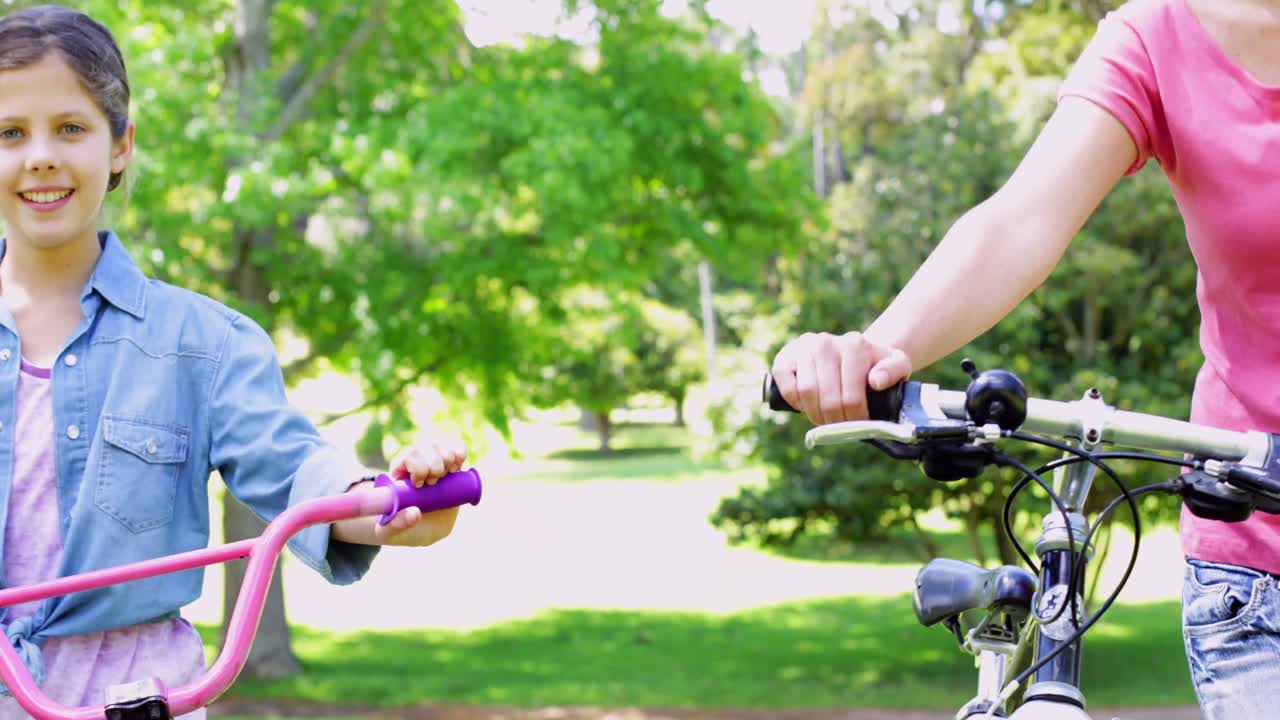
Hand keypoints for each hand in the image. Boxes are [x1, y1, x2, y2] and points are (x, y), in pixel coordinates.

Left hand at [373, 436, 467, 546]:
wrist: (423, 531)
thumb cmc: (403, 530)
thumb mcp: (391, 532)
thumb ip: (397, 524)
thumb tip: (415, 513)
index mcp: (398, 473)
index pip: (407, 455)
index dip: (417, 466)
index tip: (419, 485)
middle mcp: (415, 463)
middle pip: (426, 447)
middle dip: (434, 465)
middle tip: (433, 484)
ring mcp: (434, 462)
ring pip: (441, 446)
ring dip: (447, 459)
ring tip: (446, 476)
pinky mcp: (450, 465)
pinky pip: (457, 447)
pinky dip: (460, 453)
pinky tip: (458, 468)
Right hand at [770, 331, 911, 424]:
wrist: (850, 351)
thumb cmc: (875, 364)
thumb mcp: (896, 364)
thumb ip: (895, 370)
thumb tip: (875, 381)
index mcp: (854, 344)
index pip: (851, 397)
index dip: (855, 420)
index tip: (859, 425)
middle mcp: (826, 342)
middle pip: (828, 399)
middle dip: (836, 421)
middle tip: (842, 427)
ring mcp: (803, 348)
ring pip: (807, 394)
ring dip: (816, 415)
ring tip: (826, 419)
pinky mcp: (785, 357)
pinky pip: (787, 388)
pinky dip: (796, 403)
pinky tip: (807, 405)